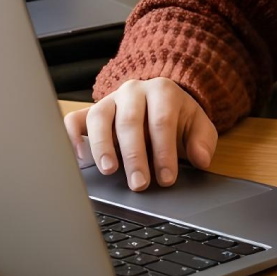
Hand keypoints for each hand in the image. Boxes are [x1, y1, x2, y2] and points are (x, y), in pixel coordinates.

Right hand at [64, 78, 217, 191]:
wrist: (160, 101)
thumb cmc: (177, 118)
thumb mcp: (198, 126)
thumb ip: (203, 141)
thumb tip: (201, 159)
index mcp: (162, 92)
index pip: (161, 121)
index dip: (164, 151)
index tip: (167, 178)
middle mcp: (132, 91)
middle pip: (129, 121)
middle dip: (134, 156)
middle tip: (139, 184)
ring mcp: (109, 100)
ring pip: (99, 117)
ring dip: (102, 146)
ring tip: (109, 170)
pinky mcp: (90, 112)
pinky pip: (74, 120)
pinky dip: (73, 138)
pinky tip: (81, 159)